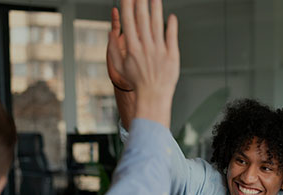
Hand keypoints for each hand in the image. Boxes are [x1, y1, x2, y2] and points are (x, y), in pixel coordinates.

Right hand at [107, 0, 179, 126]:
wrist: (153, 96)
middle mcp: (146, 47)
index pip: (129, 21)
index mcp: (132, 48)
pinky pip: (171, 37)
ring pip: (157, 24)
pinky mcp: (171, 55)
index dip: (128, 5)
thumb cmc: (137, 83)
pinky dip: (171, 26)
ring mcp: (159, 50)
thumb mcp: (119, 67)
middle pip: (142, 18)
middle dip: (141, 1)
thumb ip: (114, 48)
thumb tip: (111, 32)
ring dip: (156, 8)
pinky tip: (171, 16)